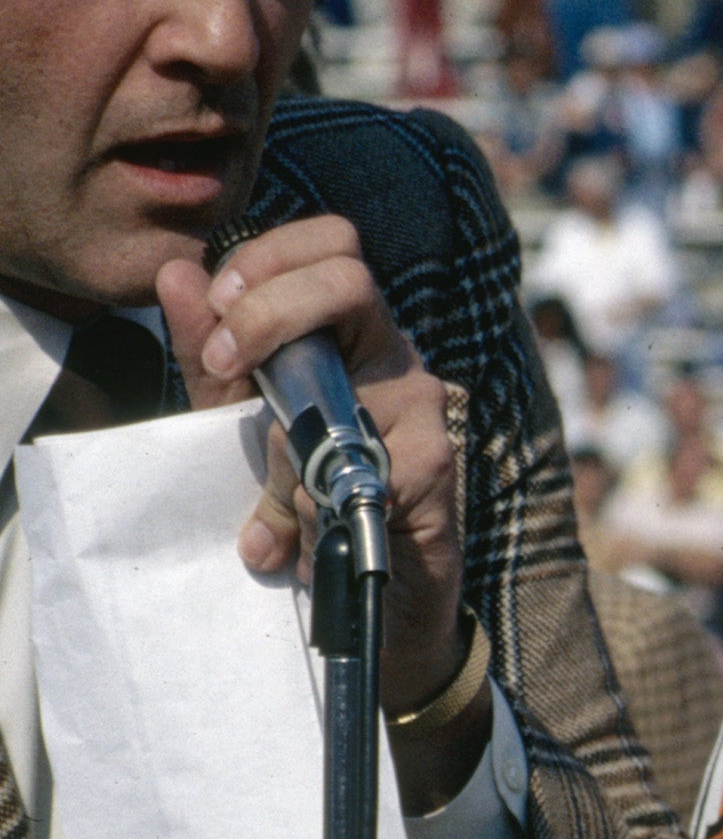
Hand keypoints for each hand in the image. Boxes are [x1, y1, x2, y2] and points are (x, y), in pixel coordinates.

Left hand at [154, 222, 473, 804]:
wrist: (372, 596)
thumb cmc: (310, 498)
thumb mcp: (240, 419)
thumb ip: (210, 352)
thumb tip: (174, 272)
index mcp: (349, 329)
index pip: (330, 242)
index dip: (268, 258)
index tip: (216, 309)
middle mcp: (393, 353)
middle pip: (348, 272)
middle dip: (270, 308)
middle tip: (231, 362)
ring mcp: (422, 404)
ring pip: (342, 373)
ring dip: (283, 437)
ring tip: (264, 497)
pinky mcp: (433, 462)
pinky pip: (354, 458)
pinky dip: (305, 502)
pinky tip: (291, 540)